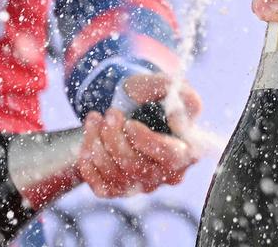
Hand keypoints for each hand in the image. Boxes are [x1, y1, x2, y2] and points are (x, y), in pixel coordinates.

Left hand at [77, 73, 201, 197]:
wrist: (133, 107)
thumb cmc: (154, 97)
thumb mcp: (168, 86)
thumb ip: (178, 95)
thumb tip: (175, 119)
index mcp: (188, 150)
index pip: (170, 156)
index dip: (146, 141)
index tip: (129, 123)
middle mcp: (167, 174)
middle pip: (136, 166)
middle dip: (115, 138)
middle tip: (109, 113)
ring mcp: (143, 185)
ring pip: (115, 174)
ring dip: (97, 144)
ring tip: (94, 119)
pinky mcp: (119, 190)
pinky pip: (100, 186)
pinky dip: (88, 163)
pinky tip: (88, 140)